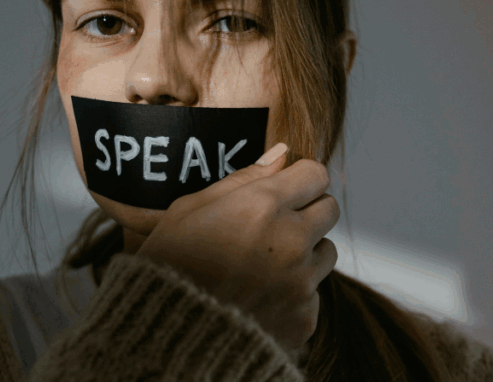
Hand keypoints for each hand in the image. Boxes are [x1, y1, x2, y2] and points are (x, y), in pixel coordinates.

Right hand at [134, 143, 339, 351]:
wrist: (163, 338)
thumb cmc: (166, 267)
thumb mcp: (190, 209)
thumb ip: (242, 179)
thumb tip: (282, 154)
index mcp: (263, 205)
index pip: (315, 174)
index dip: (299, 180)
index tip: (286, 189)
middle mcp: (290, 240)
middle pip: (329, 209)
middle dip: (307, 212)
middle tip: (274, 227)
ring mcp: (301, 282)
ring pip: (326, 252)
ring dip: (304, 254)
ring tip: (263, 267)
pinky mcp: (304, 317)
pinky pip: (313, 294)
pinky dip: (293, 295)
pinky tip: (260, 299)